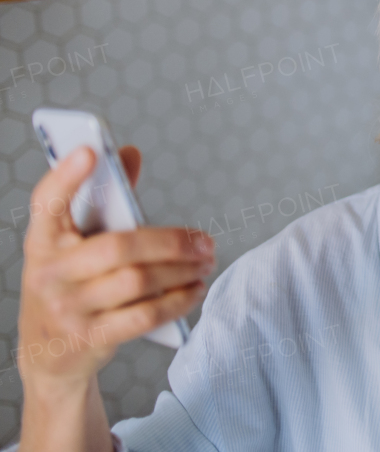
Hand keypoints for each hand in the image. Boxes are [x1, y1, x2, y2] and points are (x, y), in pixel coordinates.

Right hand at [17, 146, 214, 391]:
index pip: (47, 204)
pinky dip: (178, 301)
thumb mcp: (72, 247)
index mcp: (43, 242)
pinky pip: (144, 316)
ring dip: (182, 270)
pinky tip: (195, 290)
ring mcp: (69, 309)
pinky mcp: (91, 339)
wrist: (46, 357)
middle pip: (118, 247)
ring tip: (206, 262)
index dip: (65, 178)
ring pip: (138, 281)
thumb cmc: (70, 287)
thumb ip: (102, 202)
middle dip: (171, 242)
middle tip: (204, 241)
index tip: (90, 152)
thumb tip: (129, 154)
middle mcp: (51, 274)